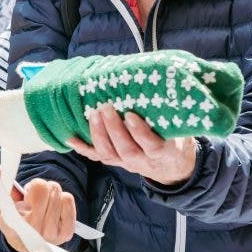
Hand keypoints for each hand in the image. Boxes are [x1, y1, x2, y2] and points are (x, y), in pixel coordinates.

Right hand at [0, 160, 74, 251]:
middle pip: (47, 187)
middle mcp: (31, 233)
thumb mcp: (1, 195)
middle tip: (33, 198)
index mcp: (11, 223)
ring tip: (42, 204)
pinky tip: (53, 208)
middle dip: (40, 188)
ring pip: (58, 193)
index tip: (25, 197)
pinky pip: (69, 200)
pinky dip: (63, 200)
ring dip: (51, 194)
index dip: (30, 191)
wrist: (29, 237)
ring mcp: (50, 235)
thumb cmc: (15, 212)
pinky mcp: (66, 233)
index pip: (31, 192)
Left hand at [68, 106, 196, 187]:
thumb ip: (174, 114)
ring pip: (110, 154)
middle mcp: (143, 160)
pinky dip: (83, 148)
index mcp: (162, 151)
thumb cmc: (174, 139)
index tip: (131, 115)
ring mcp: (126, 163)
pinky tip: (70, 137)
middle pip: (126, 149)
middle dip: (114, 129)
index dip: (140, 132)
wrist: (172, 166)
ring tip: (92, 114)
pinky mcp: (115, 161)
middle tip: (105, 107)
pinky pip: (97, 156)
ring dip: (98, 134)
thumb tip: (167, 86)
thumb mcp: (181, 129)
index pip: (151, 145)